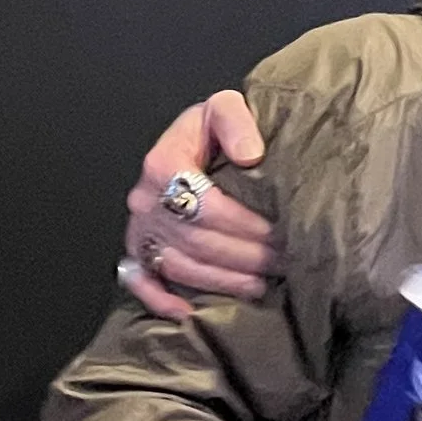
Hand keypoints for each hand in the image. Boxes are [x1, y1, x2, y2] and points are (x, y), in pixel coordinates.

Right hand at [117, 91, 278, 315]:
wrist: (193, 139)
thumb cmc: (211, 128)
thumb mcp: (225, 106)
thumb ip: (237, 121)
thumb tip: (250, 154)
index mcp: (163, 164)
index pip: (208, 208)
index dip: (247, 226)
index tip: (281, 233)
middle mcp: (144, 199)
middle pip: (198, 242)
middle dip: (245, 257)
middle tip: (284, 263)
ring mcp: (139, 228)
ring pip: (180, 266)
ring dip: (223, 282)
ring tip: (262, 284)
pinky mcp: (137, 248)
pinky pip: (143, 281)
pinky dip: (162, 301)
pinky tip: (190, 314)